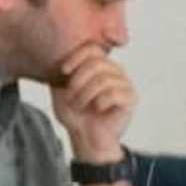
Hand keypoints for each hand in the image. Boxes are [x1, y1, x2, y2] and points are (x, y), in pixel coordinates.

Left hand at [49, 45, 136, 165]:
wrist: (86, 137)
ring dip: (86, 96)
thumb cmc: (76, 115)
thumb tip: (54, 59)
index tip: (64, 71)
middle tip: (72, 97)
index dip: (76, 57)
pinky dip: (100, 103)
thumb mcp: (60, 91)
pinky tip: (98, 109)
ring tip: (81, 106)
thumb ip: (60, 74)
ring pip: (103, 80)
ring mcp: (125, 84)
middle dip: (79, 81)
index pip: (92, 49)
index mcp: (100, 66)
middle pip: (97, 63)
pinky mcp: (131, 98)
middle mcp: (115, 72)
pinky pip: (113, 94)